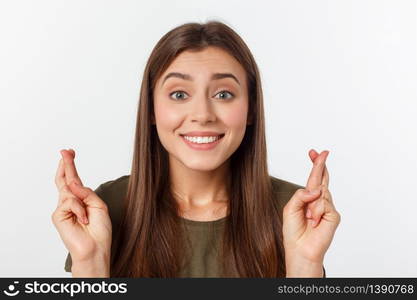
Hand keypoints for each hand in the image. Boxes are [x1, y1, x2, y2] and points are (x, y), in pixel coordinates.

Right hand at [51, 149, 111, 264]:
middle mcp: (70, 202)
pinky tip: (84, 220)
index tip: (70, 152)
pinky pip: (70, 202)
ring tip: (87, 216)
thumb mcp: (99, 205)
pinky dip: (80, 209)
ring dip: (81, 199)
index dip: (71, 166)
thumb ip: (86, 192)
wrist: (96, 248)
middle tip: (65, 151)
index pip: (74, 180)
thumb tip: (73, 183)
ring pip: (69, 189)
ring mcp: (63, 208)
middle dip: (66, 164)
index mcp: (81, 199)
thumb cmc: (99, 230)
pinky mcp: (58, 215)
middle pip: (65, 179)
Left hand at [282, 149, 340, 274]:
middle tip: (321, 152)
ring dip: (310, 204)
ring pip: (320, 192)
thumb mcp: (290, 208)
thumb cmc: (294, 232)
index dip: (315, 165)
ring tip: (308, 218)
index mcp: (308, 198)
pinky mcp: (334, 215)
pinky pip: (324, 203)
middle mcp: (319, 201)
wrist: (300, 250)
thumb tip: (317, 189)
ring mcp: (328, 208)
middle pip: (322, 179)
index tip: (314, 152)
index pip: (313, 179)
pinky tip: (314, 221)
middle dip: (320, 165)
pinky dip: (316, 211)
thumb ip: (301, 195)